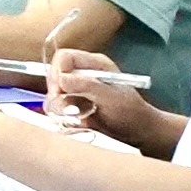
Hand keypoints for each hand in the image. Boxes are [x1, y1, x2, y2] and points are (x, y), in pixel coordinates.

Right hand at [41, 48, 164, 144]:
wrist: (138, 132)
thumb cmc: (131, 112)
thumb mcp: (111, 97)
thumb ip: (87, 85)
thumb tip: (62, 78)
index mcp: (94, 64)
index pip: (64, 58)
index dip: (58, 71)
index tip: (60, 90)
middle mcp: (83, 75)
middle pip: (54, 75)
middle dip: (57, 93)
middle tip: (66, 108)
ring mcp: (77, 91)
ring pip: (52, 94)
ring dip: (60, 108)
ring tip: (78, 117)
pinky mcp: (73, 106)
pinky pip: (56, 109)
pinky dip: (62, 118)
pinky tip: (78, 123)